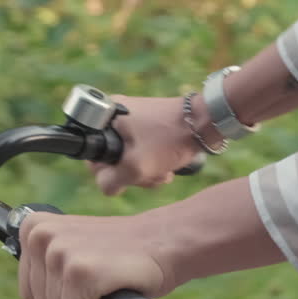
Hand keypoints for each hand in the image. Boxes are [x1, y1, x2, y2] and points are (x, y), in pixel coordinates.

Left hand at [17, 211, 174, 298]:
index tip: (85, 280)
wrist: (164, 244)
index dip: (60, 298)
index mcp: (33, 229)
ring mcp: (59, 254)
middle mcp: (40, 237)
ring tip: (108, 288)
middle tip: (101, 285)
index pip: (28, 292)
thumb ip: (47, 271)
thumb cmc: (119, 254)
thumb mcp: (72, 249)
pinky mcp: (79, 273)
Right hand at [89, 95, 203, 195]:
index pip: (91, 155)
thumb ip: (110, 182)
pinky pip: (141, 150)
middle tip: (149, 175)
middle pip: (111, 158)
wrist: (206, 121)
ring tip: (162, 173)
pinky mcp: (148, 124)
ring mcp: (132, 118)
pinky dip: (151, 162)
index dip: (107, 171)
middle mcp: (115, 113)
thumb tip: (108, 185)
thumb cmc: (169, 140)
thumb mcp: (135, 167)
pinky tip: (166, 167)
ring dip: (144, 172)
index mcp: (105, 117)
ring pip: (128, 157)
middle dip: (131, 174)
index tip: (127, 172)